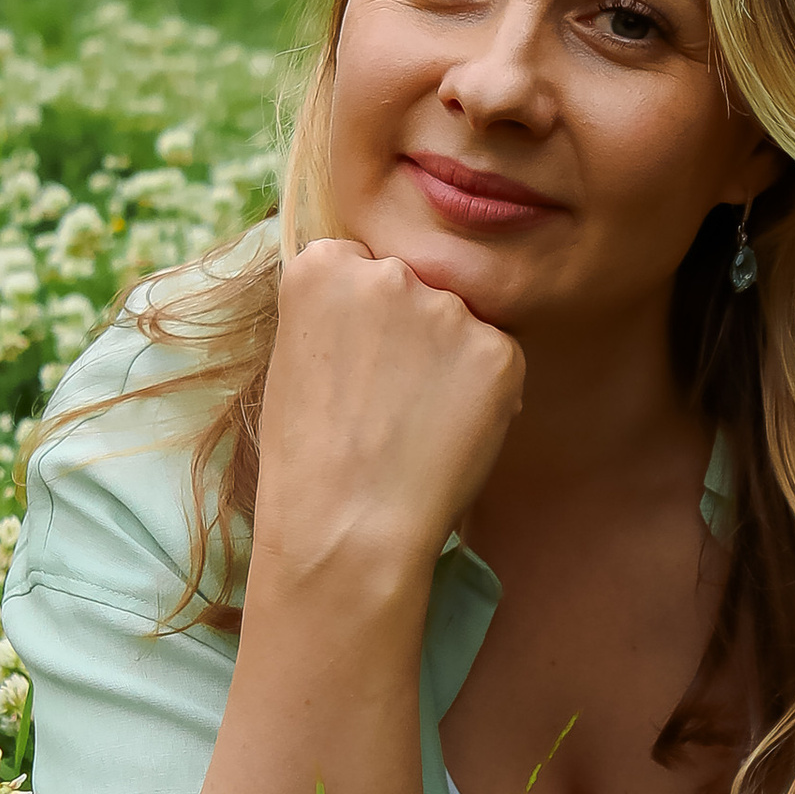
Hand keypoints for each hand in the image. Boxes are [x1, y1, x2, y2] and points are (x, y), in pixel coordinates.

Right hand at [252, 237, 523, 615]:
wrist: (346, 529)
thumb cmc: (309, 460)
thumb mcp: (296, 359)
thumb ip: (341, 313)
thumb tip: (390, 305)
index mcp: (323, 265)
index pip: (359, 267)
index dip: (361, 323)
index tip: (352, 366)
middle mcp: (388, 272)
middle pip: (415, 288)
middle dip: (409, 333)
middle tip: (386, 403)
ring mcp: (447, 310)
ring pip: (459, 325)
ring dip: (449, 363)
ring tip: (413, 427)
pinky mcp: (498, 351)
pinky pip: (497, 361)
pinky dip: (484, 396)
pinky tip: (447, 436)